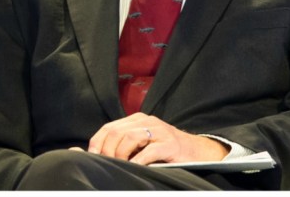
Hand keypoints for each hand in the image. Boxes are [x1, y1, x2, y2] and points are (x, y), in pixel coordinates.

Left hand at [87, 113, 228, 165]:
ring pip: (129, 138)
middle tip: (107, 165)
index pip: (109, 128)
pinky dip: (137, 162)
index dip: (97, 143)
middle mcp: (147, 121)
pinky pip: (148, 152)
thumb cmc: (165, 150)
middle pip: (116, 132)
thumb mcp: (142, 144)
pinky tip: (135, 169)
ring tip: (121, 166)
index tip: (93, 158)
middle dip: (107, 151)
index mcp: (137, 120)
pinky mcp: (170, 144)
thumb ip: (123, 145)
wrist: (196, 152)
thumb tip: (96, 154)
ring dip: (120, 156)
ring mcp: (159, 131)